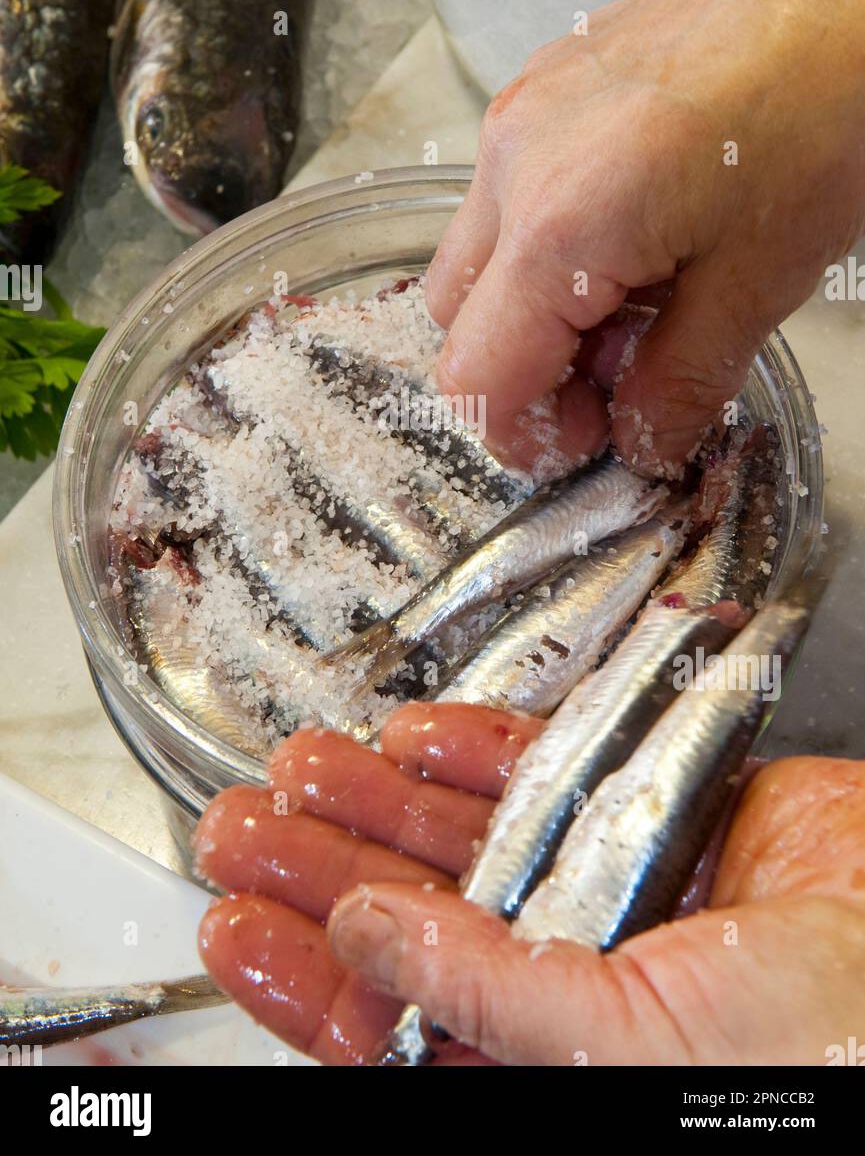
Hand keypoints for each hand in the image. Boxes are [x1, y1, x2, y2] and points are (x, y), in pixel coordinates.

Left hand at [196, 704, 864, 1065]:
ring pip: (464, 835)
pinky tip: (415, 739)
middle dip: (321, 869)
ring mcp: (606, 886)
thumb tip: (365, 942)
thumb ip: (484, 992)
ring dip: (381, 800)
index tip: (236, 923)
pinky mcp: (652, 807)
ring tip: (305, 769)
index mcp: (542, 1055)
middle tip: (243, 829)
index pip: (387, 1022)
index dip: (304, 975)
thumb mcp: (617, 1052)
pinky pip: (547, 770)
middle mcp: (564, 973)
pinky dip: (482, 749)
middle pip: (409, 918)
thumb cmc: (809, 1057)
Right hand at [426, 0, 864, 477]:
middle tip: (620, 380)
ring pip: (478, 257)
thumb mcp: (761, 282)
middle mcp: (512, 163)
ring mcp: (521, 112)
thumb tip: (641, 441)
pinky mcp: (546, 81)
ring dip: (537, 309)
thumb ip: (681, 383)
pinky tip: (638, 233)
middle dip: (525, 373)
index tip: (592, 442)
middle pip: (455, 322)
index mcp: (555, 228)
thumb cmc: (826, 105)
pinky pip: (508, 191)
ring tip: (639, 302)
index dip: (528, 435)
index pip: (477, 379)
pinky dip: (551, 244)